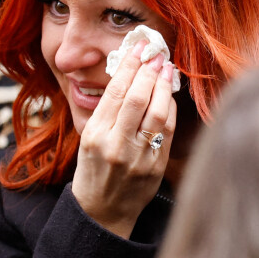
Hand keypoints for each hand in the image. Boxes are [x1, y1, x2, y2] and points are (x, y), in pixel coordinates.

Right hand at [71, 40, 176, 238]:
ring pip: (156, 112)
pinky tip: (169, 94)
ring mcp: (137, 157)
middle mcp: (115, 144)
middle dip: (148, 70)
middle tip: (156, 52)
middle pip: (137, 98)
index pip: (115, 91)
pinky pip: (166, 130)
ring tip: (166, 67)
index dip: (129, 65)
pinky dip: (169, 108)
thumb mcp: (89, 137)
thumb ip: (108, 110)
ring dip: (163, 85)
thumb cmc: (93, 169)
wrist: (102, 211)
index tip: (138, 47)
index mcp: (95, 134)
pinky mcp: (155, 166)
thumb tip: (130, 75)